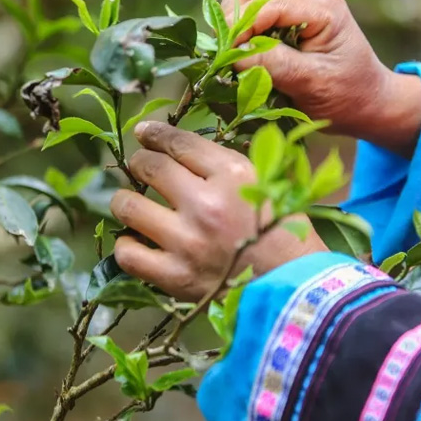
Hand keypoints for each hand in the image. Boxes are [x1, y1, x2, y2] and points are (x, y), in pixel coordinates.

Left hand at [110, 122, 326, 300]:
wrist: (295, 288)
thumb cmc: (284, 232)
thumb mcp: (267, 181)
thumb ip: (226, 162)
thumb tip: (182, 147)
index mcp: (233, 175)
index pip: (179, 143)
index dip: (155, 134)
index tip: (143, 132)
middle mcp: (207, 204)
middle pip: (149, 167)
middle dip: (138, 163)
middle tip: (139, 167)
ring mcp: (188, 242)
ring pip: (128, 206)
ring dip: (125, 200)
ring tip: (132, 203)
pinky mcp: (176, 277)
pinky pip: (129, 255)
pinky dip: (127, 245)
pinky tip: (136, 241)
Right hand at [222, 0, 420, 156]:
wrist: (370, 104)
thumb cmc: (348, 97)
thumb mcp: (312, 83)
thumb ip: (273, 64)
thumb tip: (233, 53)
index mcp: (323, 9)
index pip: (267, 2)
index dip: (240, 25)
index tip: (226, 56)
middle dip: (233, 20)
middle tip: (227, 55)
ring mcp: (300, 6)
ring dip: (236, 27)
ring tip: (235, 57)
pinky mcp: (291, 19)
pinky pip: (256, 15)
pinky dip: (244, 33)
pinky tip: (247, 56)